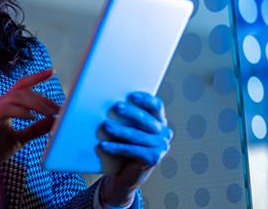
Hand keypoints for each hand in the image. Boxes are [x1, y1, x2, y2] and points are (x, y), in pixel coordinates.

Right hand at [0, 68, 58, 180]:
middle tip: (58, 109)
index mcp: (3, 105)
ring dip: (35, 104)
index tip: (52, 71)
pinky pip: (5, 110)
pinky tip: (32, 117)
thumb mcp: (19, 139)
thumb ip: (34, 129)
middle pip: (23, 92)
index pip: (21, 86)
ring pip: (15, 98)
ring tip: (49, 113)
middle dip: (42, 99)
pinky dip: (20, 112)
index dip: (36, 77)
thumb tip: (52, 120)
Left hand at [98, 92, 171, 206]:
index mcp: (160, 120)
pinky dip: (117, 147)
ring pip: (138, 136)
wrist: (128, 172)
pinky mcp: (153, 158)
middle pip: (147, 120)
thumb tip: (109, 103)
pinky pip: (133, 150)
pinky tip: (104, 145)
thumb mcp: (130, 128)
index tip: (132, 96)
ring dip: (120, 130)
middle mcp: (164, 133)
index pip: (157, 106)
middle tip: (117, 107)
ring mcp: (161, 147)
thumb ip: (127, 116)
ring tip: (106, 125)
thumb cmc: (127, 144)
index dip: (146, 100)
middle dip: (131, 113)